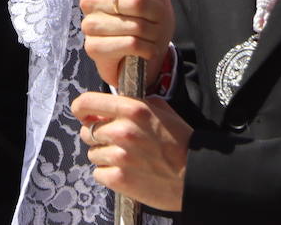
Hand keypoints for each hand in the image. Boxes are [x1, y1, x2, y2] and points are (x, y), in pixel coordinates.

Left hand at [73, 91, 191, 211]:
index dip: (81, 109)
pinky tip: (127, 173)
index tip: (83, 114)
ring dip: (105, 156)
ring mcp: (119, 156)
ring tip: (127, 160)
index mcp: (132, 110)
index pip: (86, 102)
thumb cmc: (183, 144)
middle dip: (99, 136)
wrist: (199, 178)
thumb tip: (114, 101)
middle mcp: (122, 131)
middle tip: (118, 143)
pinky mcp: (119, 179)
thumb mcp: (163, 112)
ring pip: (93, 153)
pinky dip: (109, 175)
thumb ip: (137, 102)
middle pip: (87, 131)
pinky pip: (98, 173)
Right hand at [80, 0, 173, 90]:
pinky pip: (128, 43)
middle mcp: (92, 0)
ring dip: (151, 34)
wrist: (141, 55)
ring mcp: (89, 24)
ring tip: (151, 37)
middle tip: (157, 21)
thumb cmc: (148, 18)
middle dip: (156, 14)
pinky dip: (145, 49)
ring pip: (132, 24)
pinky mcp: (93, 48)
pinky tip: (144, 51)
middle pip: (134, 1)